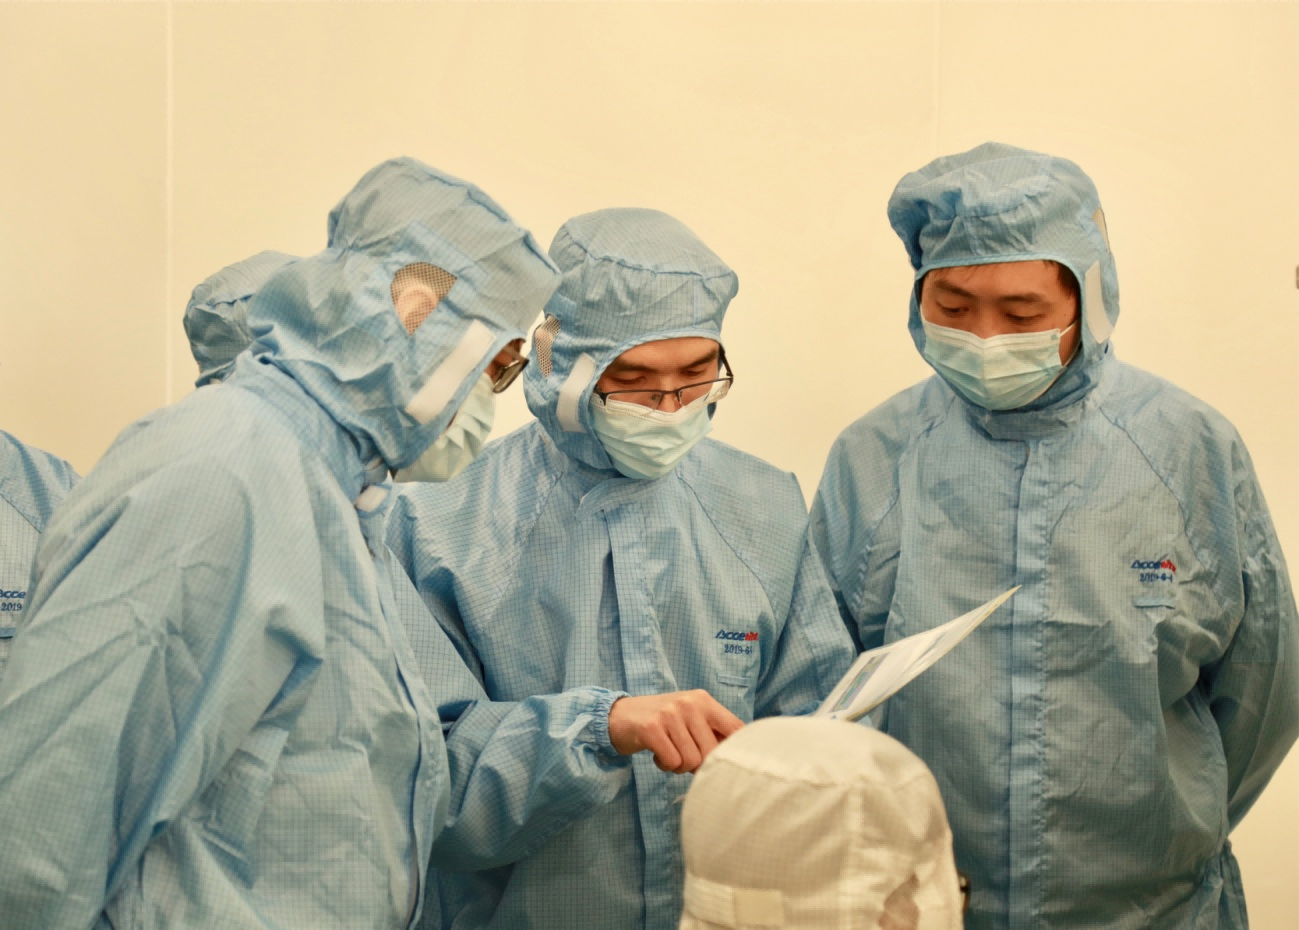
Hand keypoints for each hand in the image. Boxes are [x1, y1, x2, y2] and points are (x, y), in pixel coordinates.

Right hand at [607, 690, 744, 773]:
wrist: (619, 715)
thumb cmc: (662, 723)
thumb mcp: (690, 718)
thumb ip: (713, 732)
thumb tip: (739, 756)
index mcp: (704, 700)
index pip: (736, 728)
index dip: (736, 751)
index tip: (727, 763)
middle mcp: (689, 703)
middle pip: (712, 752)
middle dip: (699, 764)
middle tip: (684, 756)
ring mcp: (669, 714)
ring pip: (691, 761)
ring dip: (679, 766)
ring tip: (668, 752)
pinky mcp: (651, 728)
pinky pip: (672, 762)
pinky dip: (664, 765)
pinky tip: (657, 753)